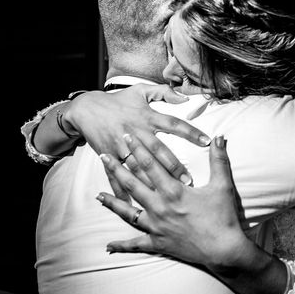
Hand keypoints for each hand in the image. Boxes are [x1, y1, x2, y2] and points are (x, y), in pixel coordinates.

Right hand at [65, 84, 210, 184]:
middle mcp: (135, 132)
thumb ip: (164, 92)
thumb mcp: (141, 90)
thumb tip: (185, 97)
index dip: (190, 132)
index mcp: (146, 117)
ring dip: (152, 181)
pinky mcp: (108, 156)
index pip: (173, 124)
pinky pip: (115, 175)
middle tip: (188, 180)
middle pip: (157, 150)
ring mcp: (120, 146)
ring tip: (168, 194)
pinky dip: (122, 190)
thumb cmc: (120, 99)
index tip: (207, 141)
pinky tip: (132, 203)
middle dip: (172, 166)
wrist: (86, 108)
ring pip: (139, 166)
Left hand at [97, 134, 251, 272]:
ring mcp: (156, 226)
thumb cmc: (223, 217)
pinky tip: (108, 245)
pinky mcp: (158, 243)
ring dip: (112, 202)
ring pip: (128, 212)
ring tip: (97, 195)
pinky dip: (121, 245)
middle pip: (133, 184)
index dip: (138, 149)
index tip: (127, 136)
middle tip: (103, 156)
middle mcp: (160, 207)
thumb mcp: (222, 185)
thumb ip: (219, 159)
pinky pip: (136, 244)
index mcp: (174, 191)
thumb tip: (219, 136)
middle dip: (117, 168)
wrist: (224, 250)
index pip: (150, 165)